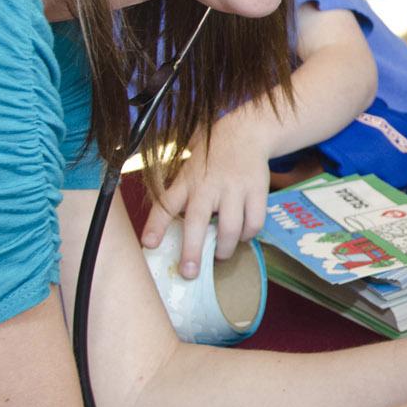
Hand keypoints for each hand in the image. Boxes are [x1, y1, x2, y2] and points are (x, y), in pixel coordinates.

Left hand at [140, 115, 272, 276]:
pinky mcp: (257, 190)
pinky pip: (254, 223)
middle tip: (190, 272)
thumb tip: (166, 234)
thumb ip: (180, 197)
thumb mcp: (188, 171)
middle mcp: (208, 186)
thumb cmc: (211, 159)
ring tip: (220, 255)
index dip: (156, 226)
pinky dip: (247, 236)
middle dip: (192, 251)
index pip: (166, 205)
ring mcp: (234, 188)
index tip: (149, 245)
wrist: (244, 134)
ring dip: (224, 249)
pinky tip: (243, 235)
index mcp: (186, 181)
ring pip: (230, 229)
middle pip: (197, 222)